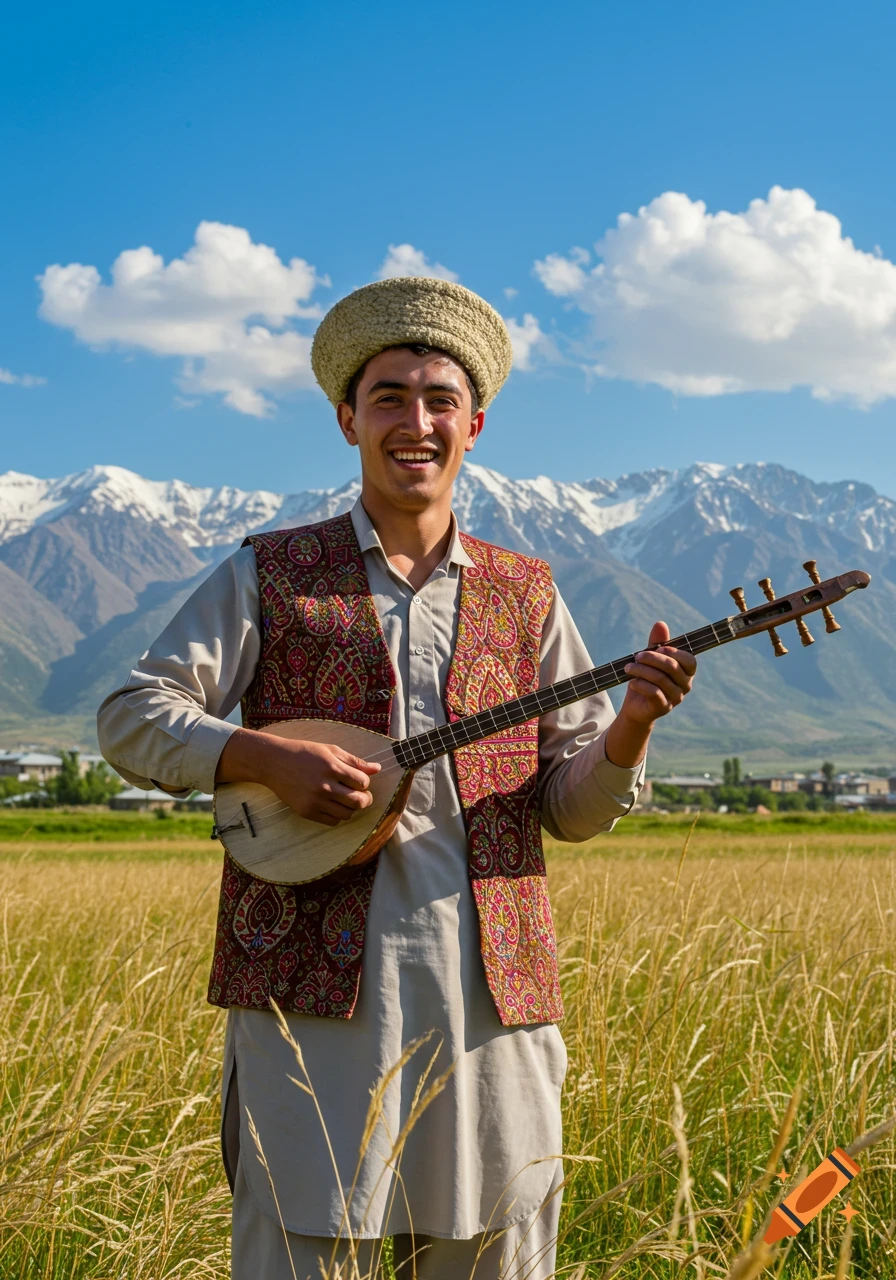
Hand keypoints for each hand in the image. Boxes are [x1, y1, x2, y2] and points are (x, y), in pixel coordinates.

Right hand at [216, 728, 380, 826]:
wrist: (274, 762)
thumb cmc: (304, 753)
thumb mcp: (330, 750)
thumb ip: (354, 761)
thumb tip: (377, 769)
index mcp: (331, 767)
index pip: (362, 782)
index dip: (364, 782)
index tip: (358, 780)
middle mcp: (324, 786)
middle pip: (358, 802)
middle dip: (364, 799)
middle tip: (361, 795)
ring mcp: (314, 801)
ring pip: (347, 814)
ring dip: (351, 808)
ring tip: (346, 799)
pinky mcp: (306, 812)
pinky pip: (332, 821)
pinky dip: (338, 816)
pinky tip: (333, 805)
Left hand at [620, 620, 696, 723]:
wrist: (636, 706)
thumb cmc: (646, 678)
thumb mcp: (650, 660)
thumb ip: (656, 643)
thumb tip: (660, 623)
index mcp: (686, 672)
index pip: (690, 660)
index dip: (675, 652)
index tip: (659, 648)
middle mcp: (685, 685)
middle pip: (672, 667)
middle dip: (652, 658)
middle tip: (637, 656)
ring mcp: (676, 698)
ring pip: (660, 679)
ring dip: (641, 670)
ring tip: (628, 668)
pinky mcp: (663, 707)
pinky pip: (654, 692)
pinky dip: (640, 684)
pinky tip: (631, 682)